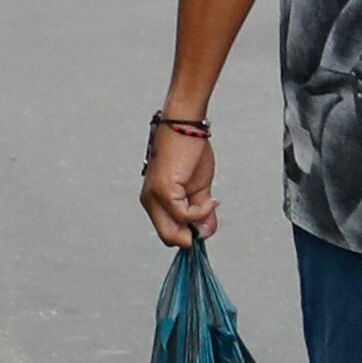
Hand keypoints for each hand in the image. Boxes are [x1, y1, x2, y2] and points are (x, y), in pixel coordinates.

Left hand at [140, 121, 216, 244]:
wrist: (185, 125)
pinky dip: (201, 212)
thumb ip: (201, 210)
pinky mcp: (164, 191)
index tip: (207, 225)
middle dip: (192, 236)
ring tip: (212, 203)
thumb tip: (206, 232)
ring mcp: (155, 198)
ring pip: (174, 232)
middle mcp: (150, 202)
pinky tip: (211, 199)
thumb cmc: (190, 152)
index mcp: (155, 202)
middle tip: (210, 221)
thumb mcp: (198, 187)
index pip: (168, 233)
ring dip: (198, 223)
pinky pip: (184, 215)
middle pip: (168, 238)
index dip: (188, 235)